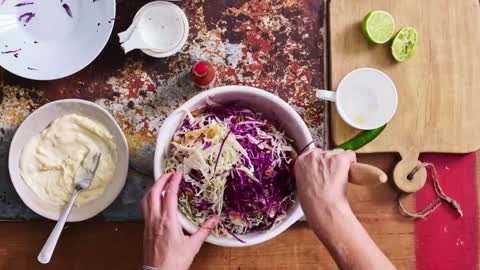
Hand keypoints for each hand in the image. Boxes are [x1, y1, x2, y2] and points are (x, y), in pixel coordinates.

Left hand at [142, 172, 218, 269]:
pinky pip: (145, 208)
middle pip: (154, 193)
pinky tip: (156, 201)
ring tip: (161, 183)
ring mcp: (148, 224)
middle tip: (169, 174)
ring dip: (153, 188)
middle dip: (161, 180)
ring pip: (146, 200)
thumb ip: (204, 230)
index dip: (173, 181)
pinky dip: (150, 199)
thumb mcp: (193, 245)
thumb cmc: (175, 261)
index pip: (169, 195)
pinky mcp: (145, 229)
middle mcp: (155, 219)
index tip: (178, 173)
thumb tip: (215, 219)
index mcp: (168, 221)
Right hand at [295, 149, 395, 269]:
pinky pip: (350, 155)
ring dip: (341, 164)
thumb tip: (316, 173)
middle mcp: (313, 155)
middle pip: (327, 152)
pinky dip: (352, 163)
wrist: (322, 207)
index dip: (321, 163)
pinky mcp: (340, 158)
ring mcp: (327, 156)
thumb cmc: (312, 202)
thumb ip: (308, 173)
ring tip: (339, 179)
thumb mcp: (302, 184)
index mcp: (301, 161)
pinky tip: (348, 175)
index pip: (314, 153)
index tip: (324, 170)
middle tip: (332, 177)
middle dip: (331, 163)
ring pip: (339, 153)